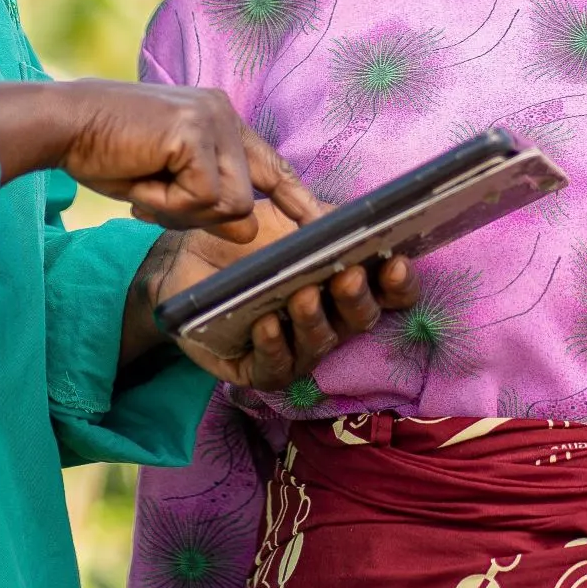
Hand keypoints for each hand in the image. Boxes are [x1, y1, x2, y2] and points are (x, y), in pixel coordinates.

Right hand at [0, 80, 317, 240]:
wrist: (63, 124)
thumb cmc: (104, 153)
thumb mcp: (163, 190)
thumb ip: (208, 207)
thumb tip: (251, 233)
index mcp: (218, 118)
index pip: (269, 165)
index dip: (296, 198)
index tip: (322, 223)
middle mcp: (224, 112)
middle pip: (245, 198)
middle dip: (196, 215)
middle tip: (149, 195)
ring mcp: (213, 119)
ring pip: (229, 204)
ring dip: (180, 211)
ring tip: (143, 182)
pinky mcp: (196, 133)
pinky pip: (203, 199)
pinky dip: (167, 205)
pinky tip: (141, 179)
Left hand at [131, 199, 418, 386]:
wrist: (187, 258)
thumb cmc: (248, 240)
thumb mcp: (290, 219)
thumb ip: (325, 219)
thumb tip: (352, 221)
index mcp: (345, 285)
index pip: (389, 292)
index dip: (399, 283)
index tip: (394, 262)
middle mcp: (330, 320)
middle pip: (360, 319)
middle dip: (356, 299)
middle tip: (347, 275)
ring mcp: (296, 348)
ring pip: (319, 345)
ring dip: (314, 320)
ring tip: (302, 296)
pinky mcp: (258, 368)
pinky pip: (275, 366)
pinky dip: (274, 345)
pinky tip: (266, 323)